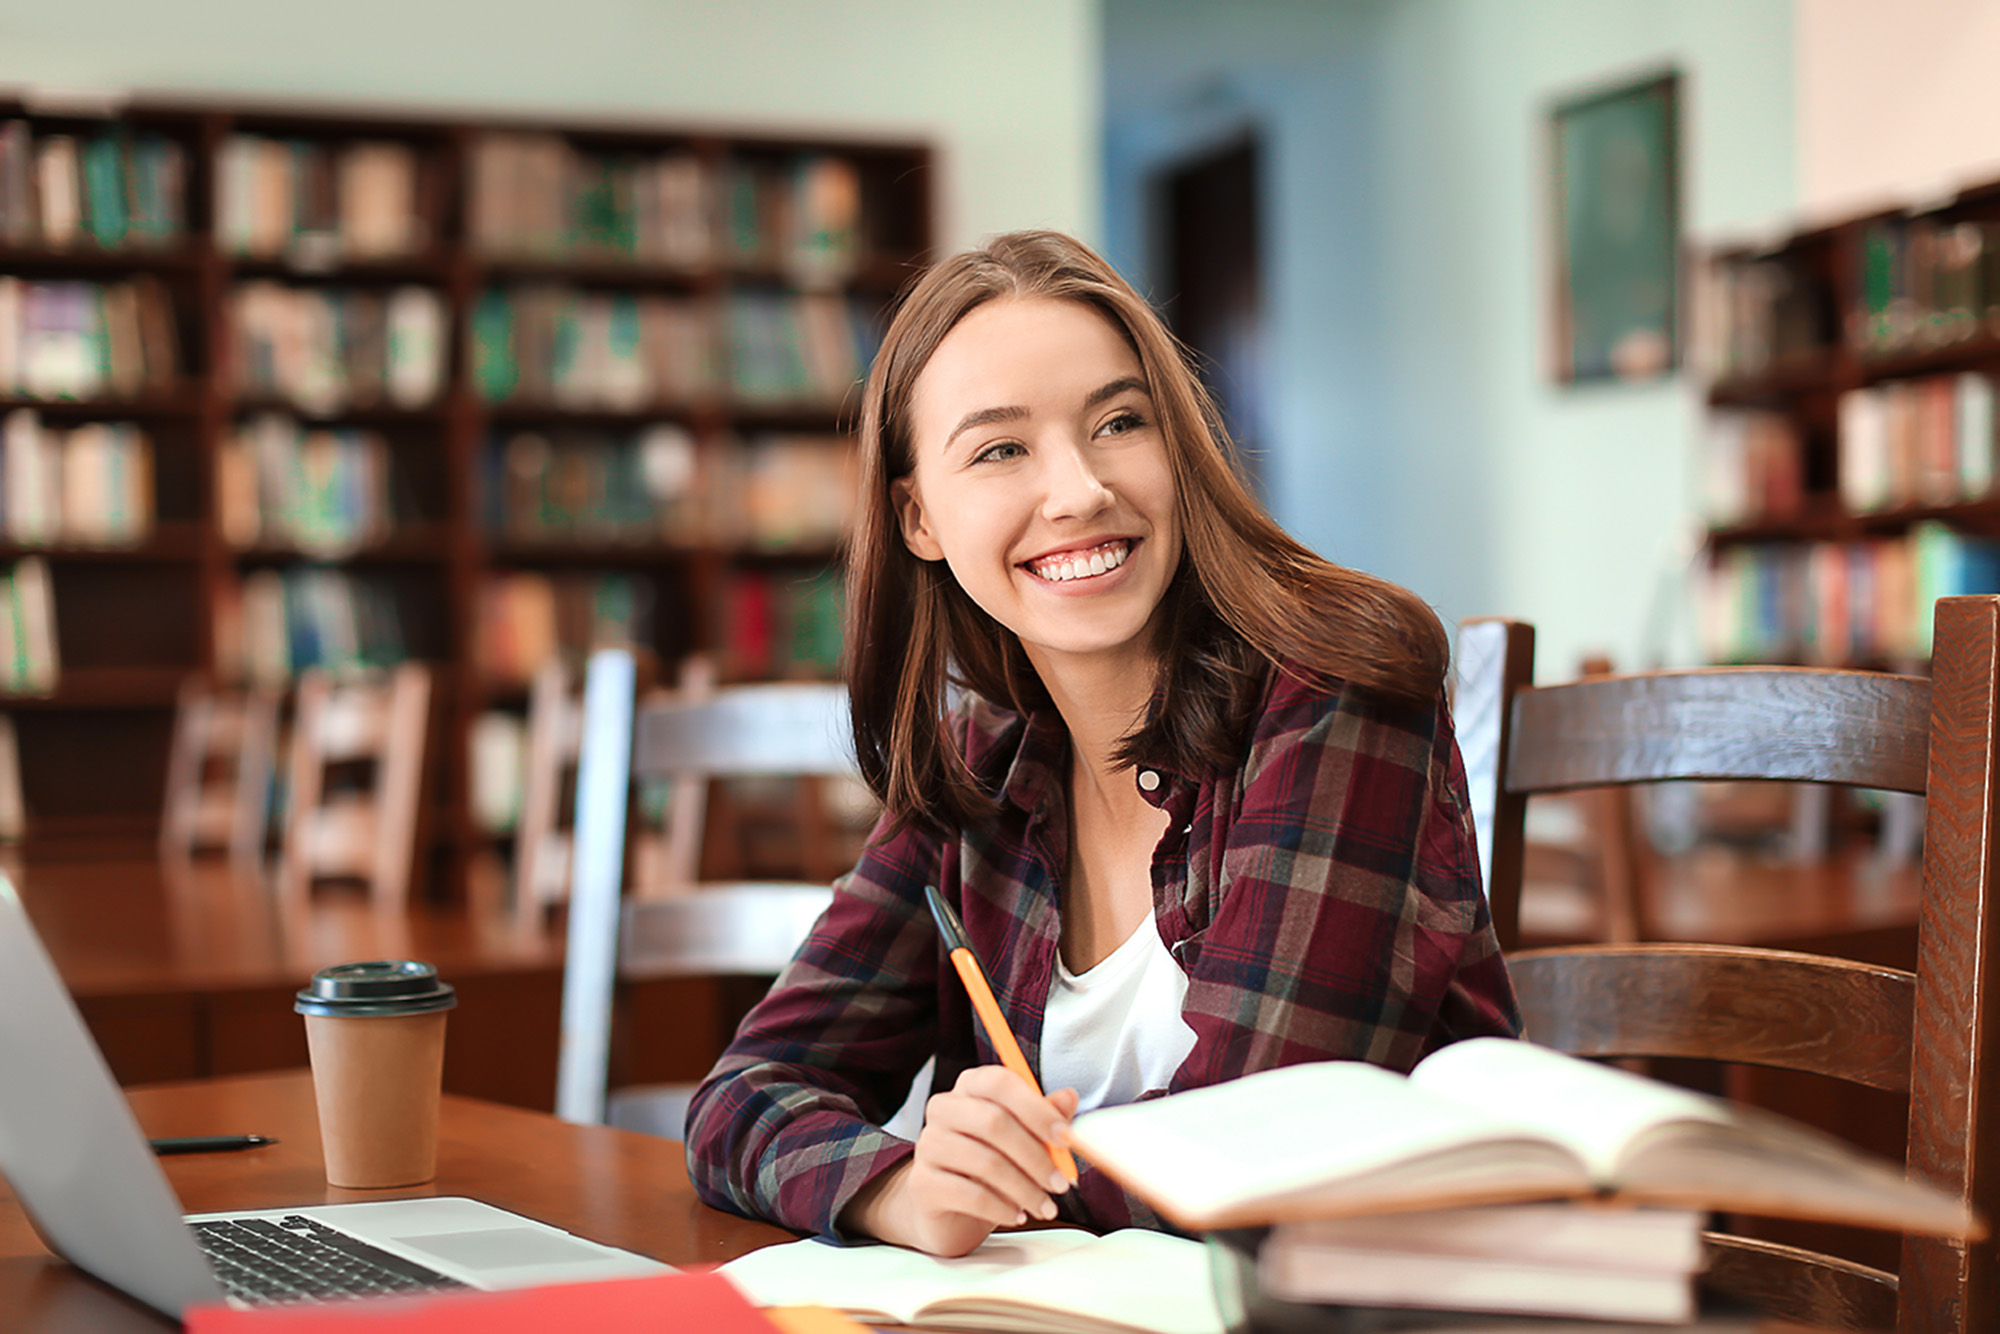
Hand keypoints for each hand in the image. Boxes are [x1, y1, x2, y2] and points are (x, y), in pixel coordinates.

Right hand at [843, 1067, 1077, 1256]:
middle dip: (1036, 1157)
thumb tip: (1068, 1098)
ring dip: (1025, 1189)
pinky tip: (1016, 1215)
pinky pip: (971, 1195)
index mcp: (970, 1087)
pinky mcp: (923, 1184)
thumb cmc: (990, 1166)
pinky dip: (1002, 1208)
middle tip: (1061, 1184)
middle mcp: (944, 1109)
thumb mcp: (1023, 1139)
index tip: (1065, 1137)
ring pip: (986, 1162)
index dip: (1037, 1109)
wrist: (949, 1211)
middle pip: (994, 1122)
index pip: (1000, 1082)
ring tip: (1044, 1206)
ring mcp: (928, 1145)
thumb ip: (1044, 1118)